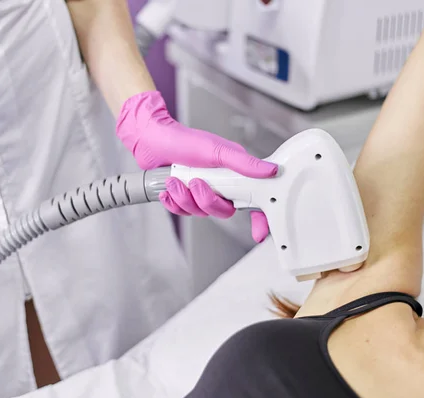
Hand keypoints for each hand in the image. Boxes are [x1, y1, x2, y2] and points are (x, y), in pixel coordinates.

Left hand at [116, 91, 277, 242]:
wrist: (152, 140)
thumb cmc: (183, 140)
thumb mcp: (217, 150)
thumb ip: (244, 164)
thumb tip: (271, 171)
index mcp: (234, 173)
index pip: (253, 200)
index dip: (259, 218)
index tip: (259, 231)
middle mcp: (220, 184)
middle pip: (223, 210)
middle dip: (205, 200)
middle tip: (195, 182)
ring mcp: (201, 191)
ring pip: (200, 212)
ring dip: (185, 198)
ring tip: (176, 180)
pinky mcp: (184, 196)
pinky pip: (183, 212)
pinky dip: (173, 201)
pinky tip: (169, 188)